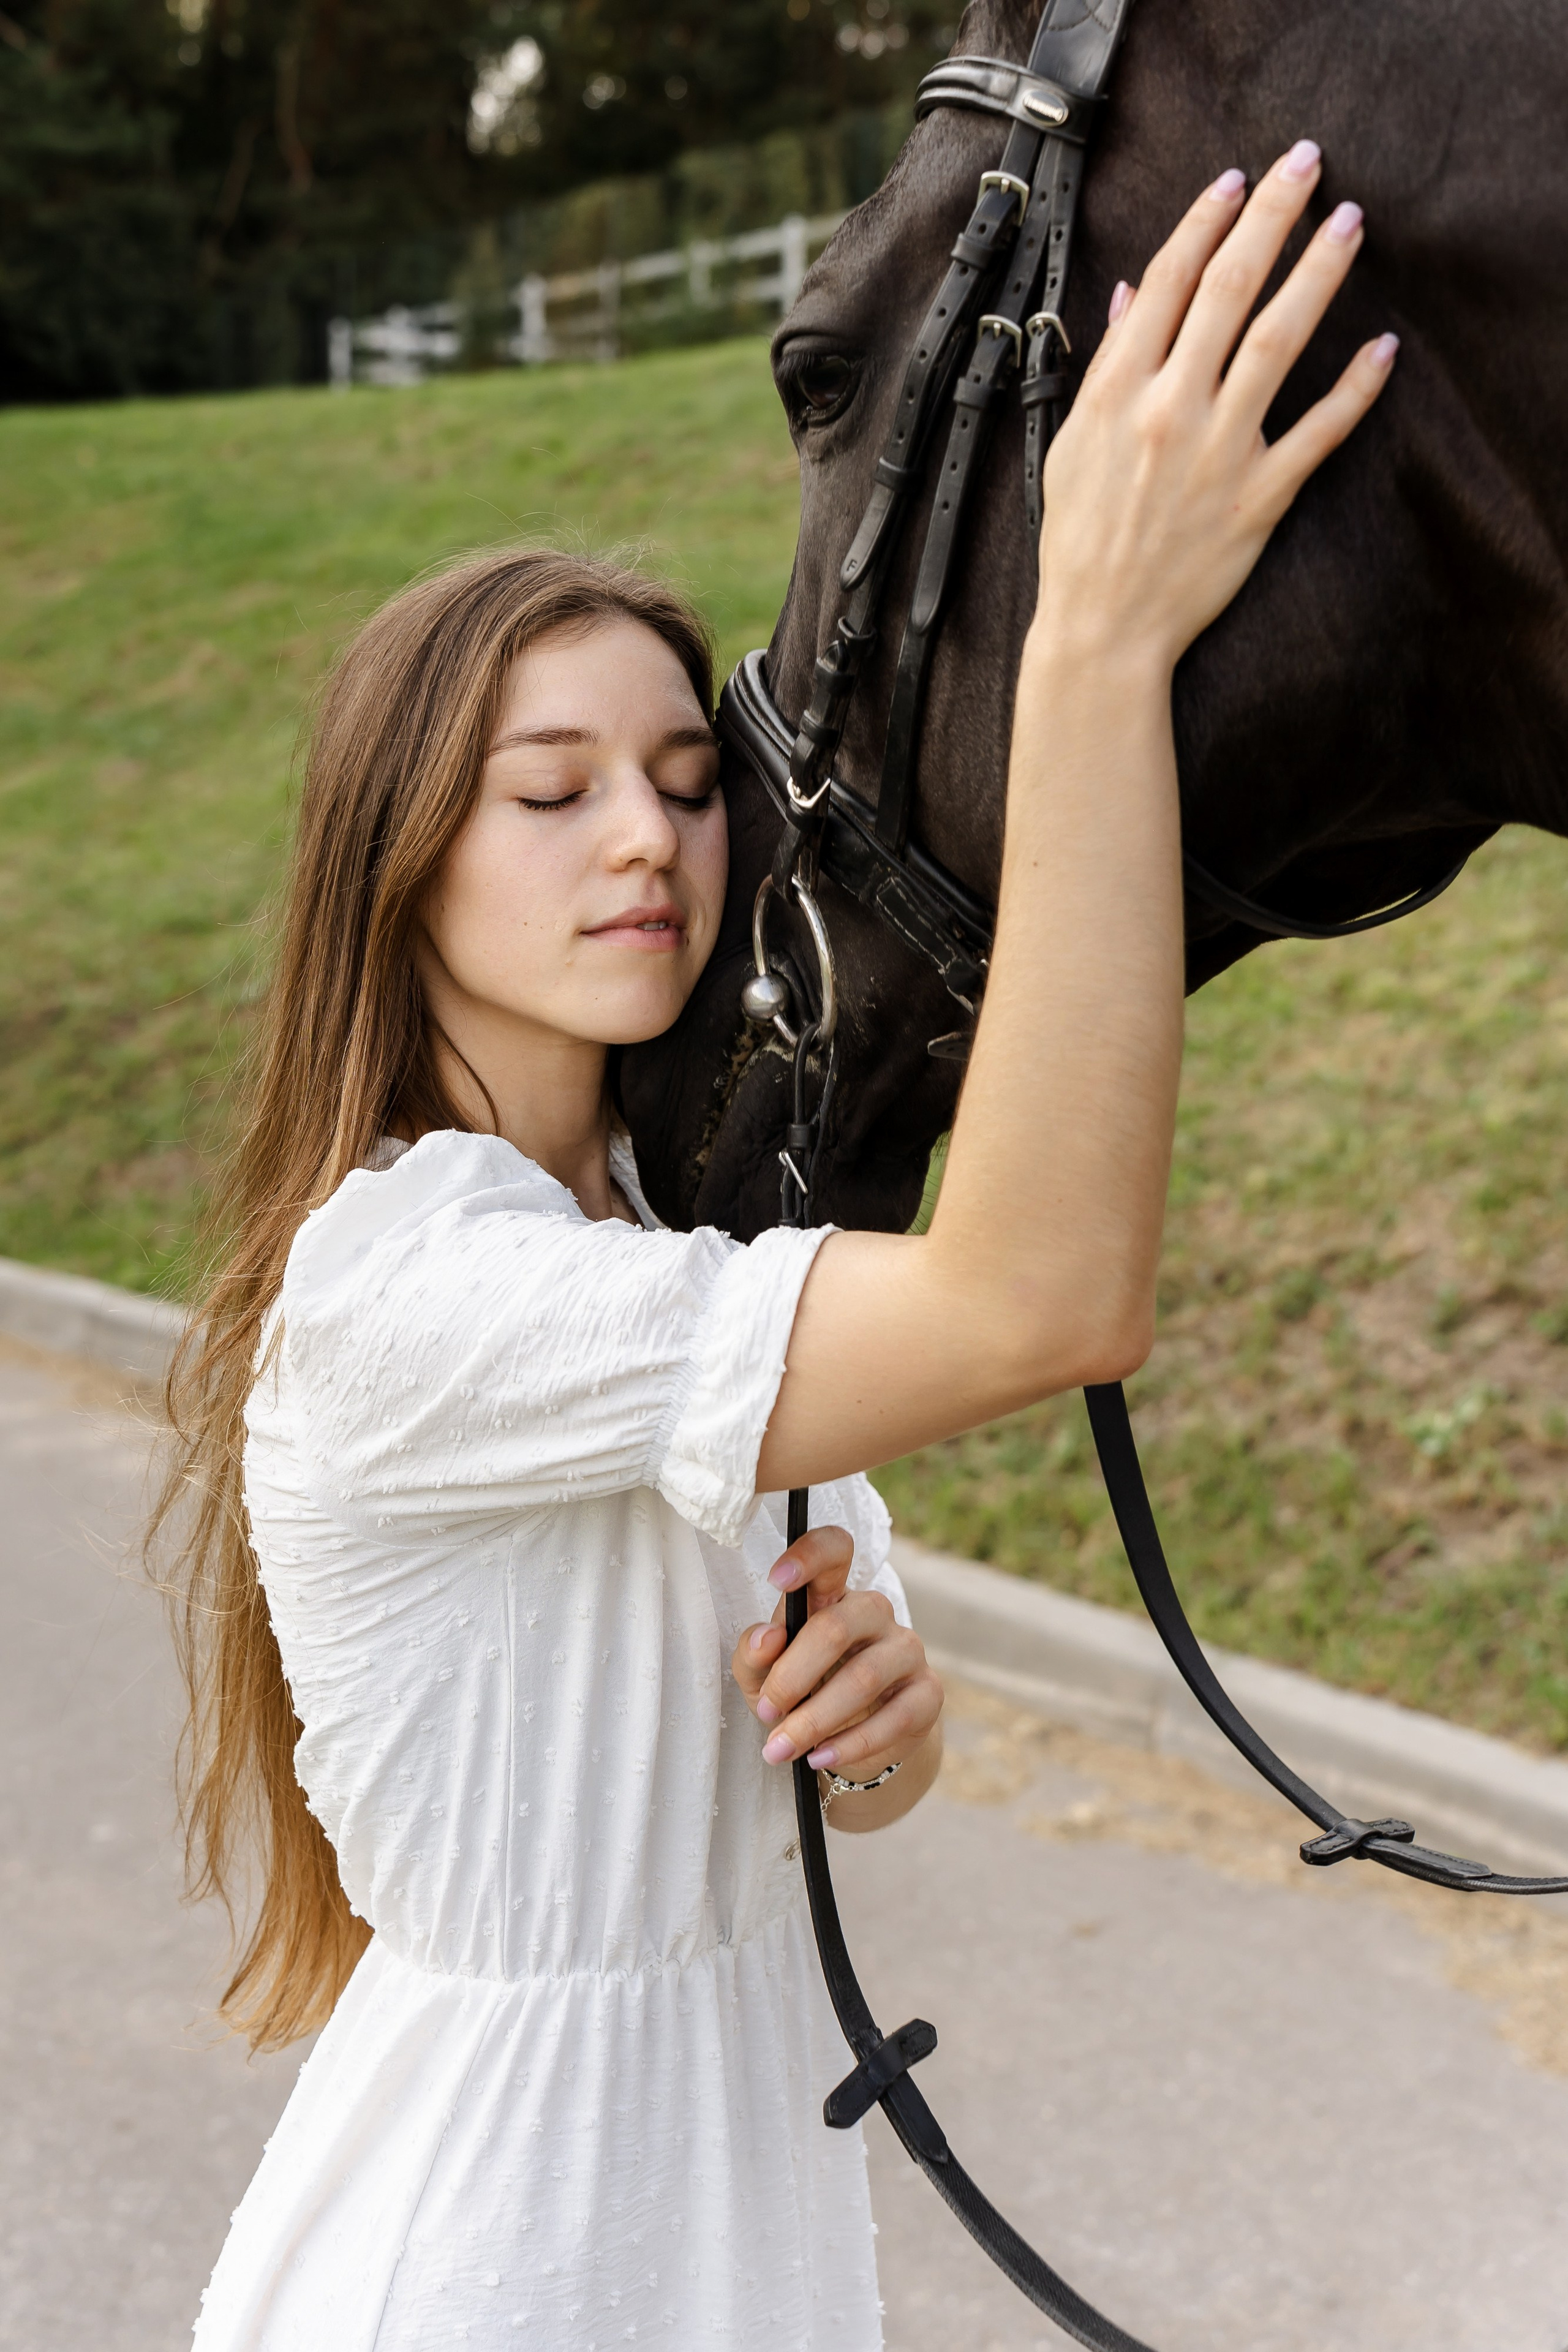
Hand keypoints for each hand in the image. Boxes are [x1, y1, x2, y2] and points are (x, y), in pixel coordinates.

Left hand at [731, 1525, 943, 1792]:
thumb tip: (766, 1637)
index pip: (834, 1551)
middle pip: (836, 1627)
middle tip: (766, 1712)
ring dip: (815, 1719)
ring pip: (863, 1677)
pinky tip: (820, 1756)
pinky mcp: (928, 1692)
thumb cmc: (801, 1693)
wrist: (848, 1740)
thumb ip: (754, 1654)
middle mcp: (874, 1612)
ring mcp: (906, 1650)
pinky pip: (894, 1717)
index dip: (809, 1556)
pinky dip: (850, 1743)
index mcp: (833, 1595)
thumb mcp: (763, 1675)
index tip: (777, 1578)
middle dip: (792, 1676)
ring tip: (780, 1748)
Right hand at [1037, 138, 1396, 674]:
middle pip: (1228, 290)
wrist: (1103, 627)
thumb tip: (1133, 297)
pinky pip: (1318, 433)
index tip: (1235, 181)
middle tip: (1306, 165)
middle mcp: (1170, 411)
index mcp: (1119, 393)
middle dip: (1271, 217)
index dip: (1205, 222)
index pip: (1167, 284)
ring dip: (1318, 274)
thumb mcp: (1071, 445)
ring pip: (1278, 341)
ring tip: (1348, 224)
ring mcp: (1219, 453)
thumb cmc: (1080, 542)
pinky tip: (1381, 349)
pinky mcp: (1259, 498)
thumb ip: (1107, 367)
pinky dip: (1355, 389)